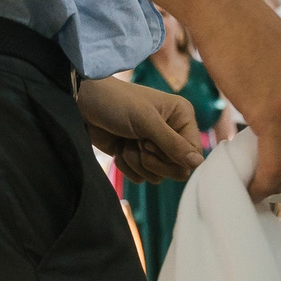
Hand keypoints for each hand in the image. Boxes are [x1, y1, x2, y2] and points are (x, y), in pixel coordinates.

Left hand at [77, 75, 203, 183]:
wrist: (82, 103)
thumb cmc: (115, 102)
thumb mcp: (145, 120)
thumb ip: (172, 143)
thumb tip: (198, 163)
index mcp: (181, 117)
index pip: (194, 154)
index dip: (174, 157)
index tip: (150, 144)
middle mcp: (172, 132)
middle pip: (178, 169)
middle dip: (153, 161)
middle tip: (138, 143)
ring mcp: (153, 146)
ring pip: (158, 176)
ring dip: (138, 163)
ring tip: (126, 143)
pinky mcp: (136, 156)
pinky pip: (142, 177)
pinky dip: (128, 167)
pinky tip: (118, 149)